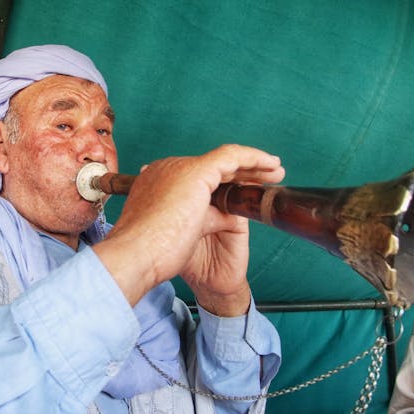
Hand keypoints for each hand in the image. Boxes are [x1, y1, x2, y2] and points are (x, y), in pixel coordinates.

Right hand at [93, 145, 283, 311]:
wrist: (138, 257)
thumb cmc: (152, 253)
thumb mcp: (183, 230)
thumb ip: (202, 216)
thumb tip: (225, 212)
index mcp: (156, 182)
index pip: (198, 177)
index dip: (225, 182)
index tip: (244, 190)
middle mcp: (166, 169)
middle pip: (213, 167)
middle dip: (242, 172)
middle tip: (267, 177)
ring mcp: (180, 168)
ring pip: (225, 160)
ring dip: (254, 165)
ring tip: (275, 172)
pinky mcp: (196, 171)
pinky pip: (232, 157)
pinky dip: (254, 159)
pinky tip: (271, 167)